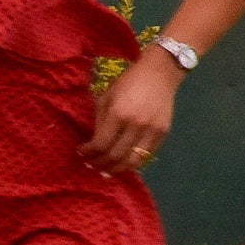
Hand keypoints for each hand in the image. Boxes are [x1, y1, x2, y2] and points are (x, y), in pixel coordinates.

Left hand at [83, 46, 178, 176]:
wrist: (159, 74)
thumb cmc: (128, 82)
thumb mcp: (107, 97)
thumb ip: (101, 121)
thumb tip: (95, 143)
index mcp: (118, 113)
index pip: (101, 143)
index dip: (88, 152)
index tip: (81, 153)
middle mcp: (136, 125)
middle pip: (115, 155)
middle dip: (100, 163)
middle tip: (92, 164)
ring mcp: (151, 130)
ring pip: (133, 161)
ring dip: (117, 168)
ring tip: (107, 170)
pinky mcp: (163, 133)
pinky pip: (147, 155)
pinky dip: (134, 162)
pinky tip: (125, 162)